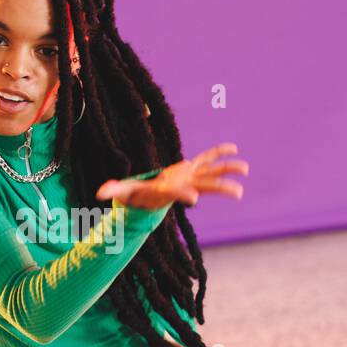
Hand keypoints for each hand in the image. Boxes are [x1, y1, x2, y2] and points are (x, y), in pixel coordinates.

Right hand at [95, 143, 248, 209]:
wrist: (150, 198)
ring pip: (212, 173)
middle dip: (221, 188)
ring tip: (246, 169)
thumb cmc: (137, 196)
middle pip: (205, 186)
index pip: (177, 194)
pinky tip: (233, 148)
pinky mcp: (191, 168)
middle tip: (238, 193)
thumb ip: (114, 191)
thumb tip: (100, 193)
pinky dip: (219, 153)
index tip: (194, 199)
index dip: (184, 195)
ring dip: (228, 170)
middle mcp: (184, 186)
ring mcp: (190, 178)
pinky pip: (207, 159)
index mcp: (169, 192)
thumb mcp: (125, 192)